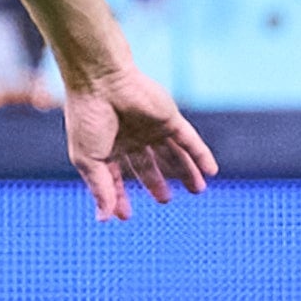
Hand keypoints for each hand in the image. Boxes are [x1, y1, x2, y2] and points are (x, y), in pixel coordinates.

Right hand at [59, 61, 216, 219]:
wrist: (101, 81)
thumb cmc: (88, 118)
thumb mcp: (89, 160)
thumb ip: (101, 189)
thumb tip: (104, 219)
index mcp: (108, 146)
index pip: (117, 176)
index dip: (120, 196)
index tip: (126, 214)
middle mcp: (130, 137)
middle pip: (148, 164)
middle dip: (157, 182)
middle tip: (165, 200)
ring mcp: (151, 128)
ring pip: (173, 154)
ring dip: (185, 172)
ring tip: (198, 190)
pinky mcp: (169, 119)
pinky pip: (190, 140)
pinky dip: (201, 156)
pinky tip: (212, 171)